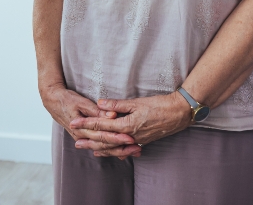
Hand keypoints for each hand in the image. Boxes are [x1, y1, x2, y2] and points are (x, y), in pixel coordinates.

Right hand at [40, 83, 138, 158]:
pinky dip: (112, 149)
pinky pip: (100, 146)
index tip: (130, 138)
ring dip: (120, 151)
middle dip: (122, 148)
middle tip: (137, 148)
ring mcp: (84, 138)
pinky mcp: (86, 137)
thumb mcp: (81, 102)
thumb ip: (97, 110)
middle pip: (105, 146)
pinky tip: (124, 152)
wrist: (53, 102)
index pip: (103, 136)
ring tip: (135, 151)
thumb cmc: (67, 100)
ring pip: (104, 148)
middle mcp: (83, 137)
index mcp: (82, 129)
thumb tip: (112, 114)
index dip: (117, 138)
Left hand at [69, 92, 191, 155]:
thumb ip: (117, 105)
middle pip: (104, 139)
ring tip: (87, 147)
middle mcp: (130, 136)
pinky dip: (112, 150)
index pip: (102, 124)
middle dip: (89, 139)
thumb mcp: (137, 102)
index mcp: (127, 125)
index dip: (86, 123)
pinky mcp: (142, 141)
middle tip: (75, 140)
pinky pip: (123, 149)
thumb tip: (100, 103)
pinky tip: (107, 150)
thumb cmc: (160, 105)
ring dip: (99, 147)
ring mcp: (136, 140)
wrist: (179, 113)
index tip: (74, 122)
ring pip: (113, 147)